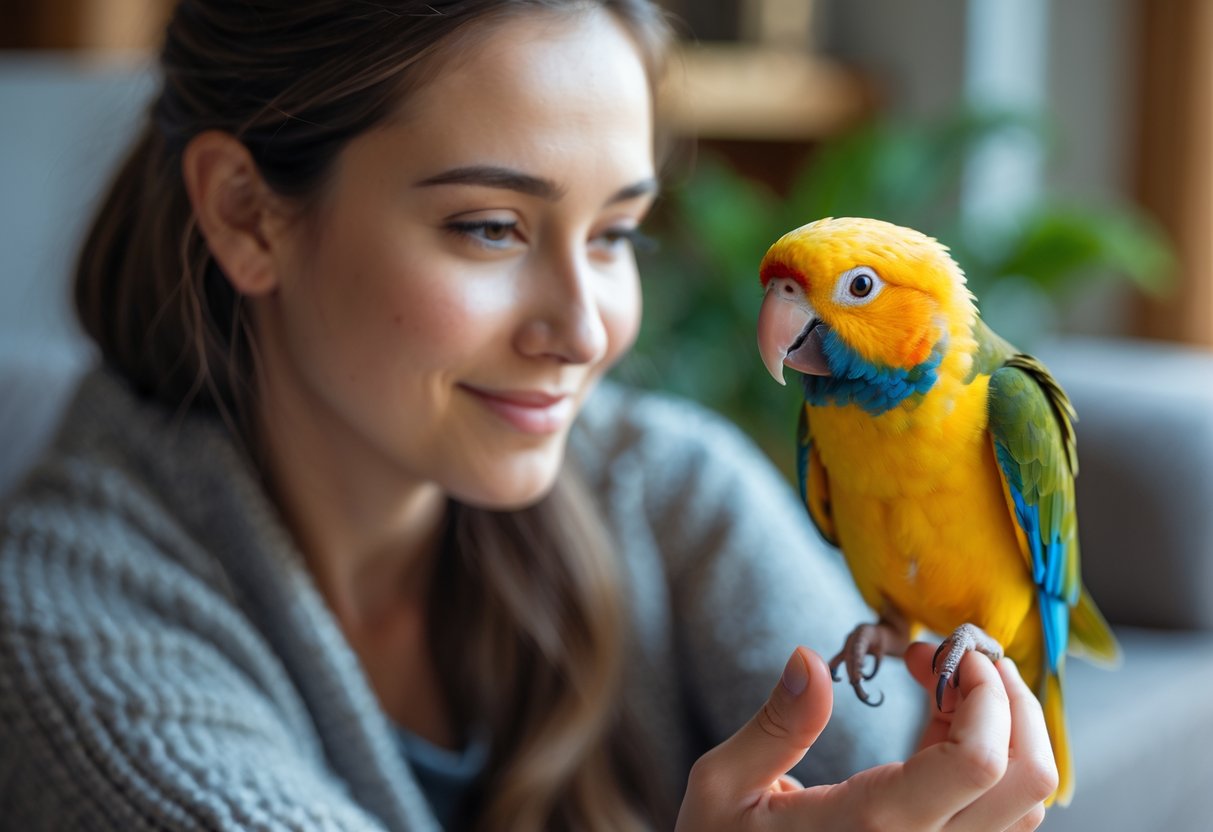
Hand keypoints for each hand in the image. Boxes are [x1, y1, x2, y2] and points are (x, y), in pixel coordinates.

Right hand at [675, 643, 1057, 830]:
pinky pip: (1001, 816)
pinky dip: (993, 758)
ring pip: (1026, 801)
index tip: (946, 651)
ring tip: (947, 686)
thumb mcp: (723, 787)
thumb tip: (809, 658)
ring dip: (1008, 727)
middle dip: (1011, 699)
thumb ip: (776, 725)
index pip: (980, 762)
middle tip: (957, 659)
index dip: (985, 692)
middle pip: (1029, 780)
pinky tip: (940, 726)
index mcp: (872, 828)